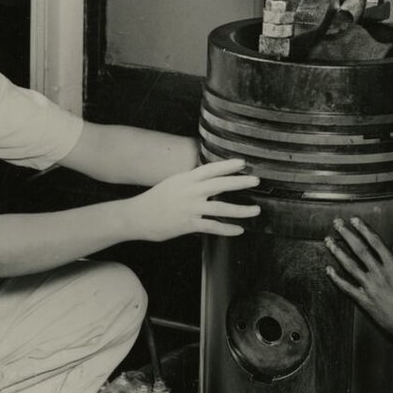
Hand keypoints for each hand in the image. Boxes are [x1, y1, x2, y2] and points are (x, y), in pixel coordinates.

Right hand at [130, 159, 260, 241]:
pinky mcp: (188, 224)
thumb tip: (210, 180)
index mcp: (186, 179)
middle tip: (256, 180)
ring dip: (241, 210)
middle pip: (220, 184)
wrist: (136, 216)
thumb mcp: (174, 184)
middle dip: (239, 182)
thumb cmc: (156, 200)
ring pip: (221, 208)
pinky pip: (213, 227)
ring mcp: (190, 208)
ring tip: (256, 210)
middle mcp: (189, 191)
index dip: (227, 165)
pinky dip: (227, 229)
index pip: (210, 169)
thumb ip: (191, 182)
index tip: (242, 162)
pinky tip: (239, 230)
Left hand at [324, 216, 392, 347]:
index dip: (364, 229)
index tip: (355, 221)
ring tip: (329, 242)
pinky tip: (329, 270)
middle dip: (347, 234)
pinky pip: (347, 287)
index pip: (375, 241)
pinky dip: (336, 278)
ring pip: (350, 265)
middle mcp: (380, 273)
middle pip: (359, 249)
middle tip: (337, 224)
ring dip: (338, 252)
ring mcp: (371, 287)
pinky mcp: (365, 300)